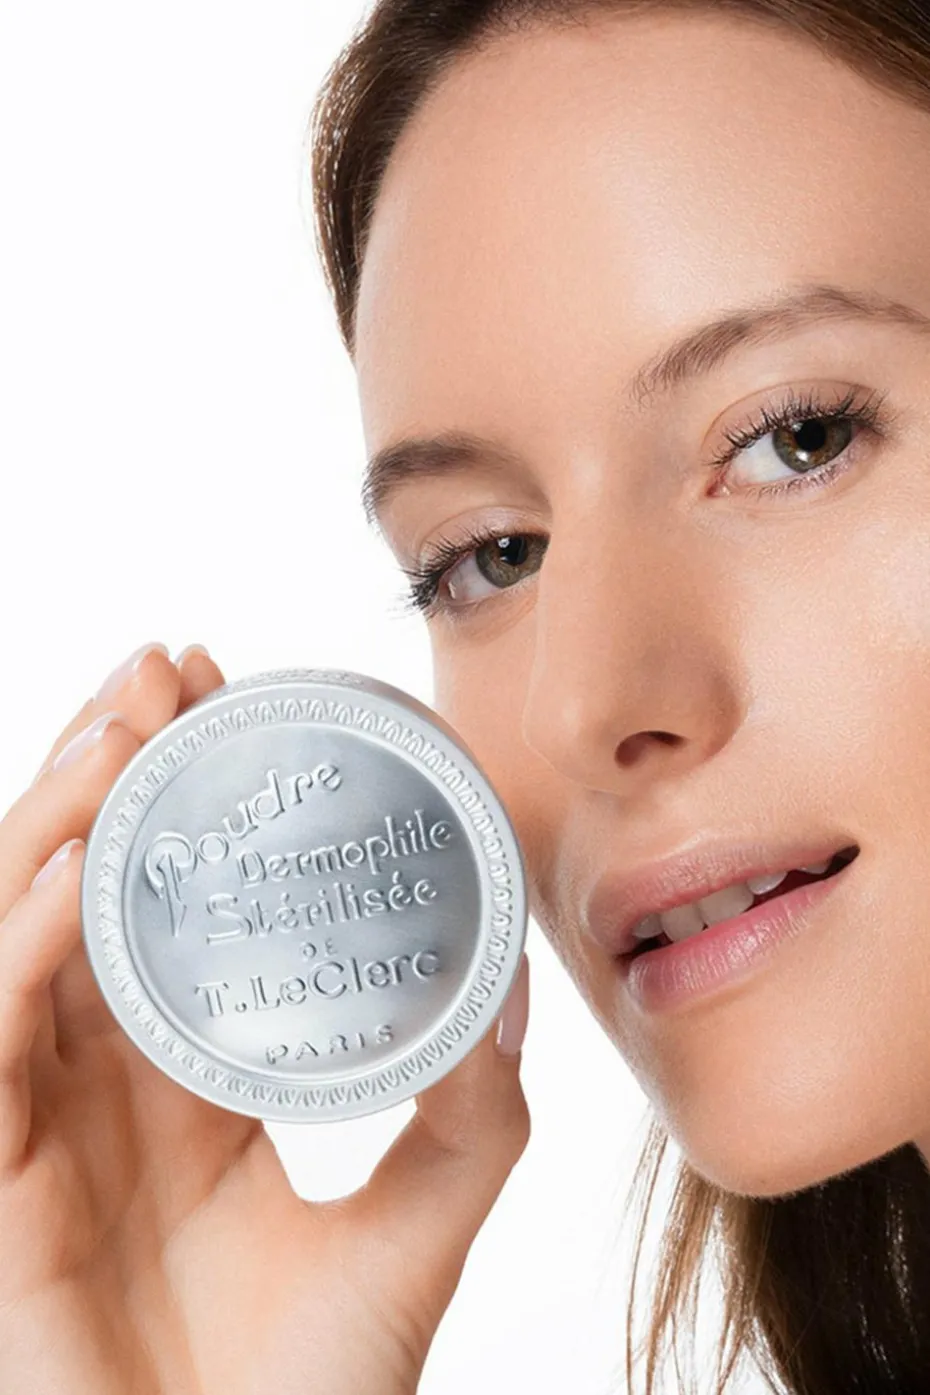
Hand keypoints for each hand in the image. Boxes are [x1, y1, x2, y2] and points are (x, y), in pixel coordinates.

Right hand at [0, 642, 530, 1394]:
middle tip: (162, 669)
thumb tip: (516, 980)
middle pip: (81, 887)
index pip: (162, 903)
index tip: (217, 692)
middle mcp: (102, 1083)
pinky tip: (77, 868)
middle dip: (110, 767)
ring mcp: (40, 1127)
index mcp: (185, 1081)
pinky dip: (23, 944)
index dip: (176, 796)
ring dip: (58, 821)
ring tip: (122, 728)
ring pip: (18, 935)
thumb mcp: (416, 1223)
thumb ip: (472, 1108)